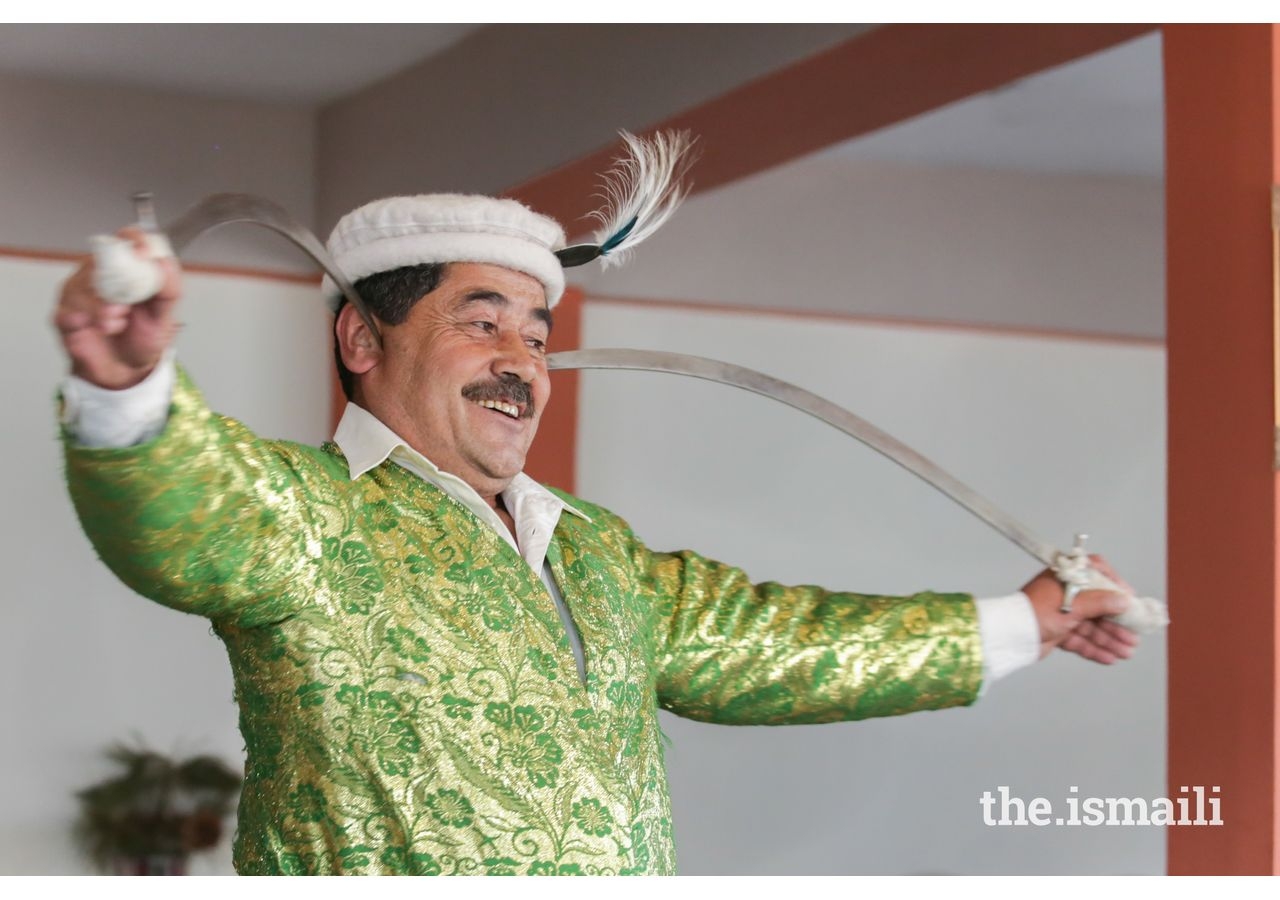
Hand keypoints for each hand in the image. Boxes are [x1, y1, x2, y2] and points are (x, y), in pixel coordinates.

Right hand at [52, 227, 180, 389]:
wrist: (127, 371)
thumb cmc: (143, 338)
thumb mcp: (165, 315)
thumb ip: (169, 289)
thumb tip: (165, 262)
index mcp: (124, 269)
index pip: (125, 239)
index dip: (133, 240)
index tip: (143, 252)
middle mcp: (98, 275)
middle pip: (98, 260)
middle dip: (116, 285)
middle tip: (126, 306)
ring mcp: (77, 292)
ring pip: (81, 285)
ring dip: (103, 308)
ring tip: (117, 324)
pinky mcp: (63, 313)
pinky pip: (68, 308)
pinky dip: (87, 319)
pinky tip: (100, 328)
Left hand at [1021, 555, 1139, 663]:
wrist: (1011, 634)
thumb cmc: (1037, 611)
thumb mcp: (1074, 605)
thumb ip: (1101, 602)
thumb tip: (1124, 599)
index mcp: (1065, 578)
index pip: (1095, 574)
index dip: (1114, 584)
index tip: (1129, 598)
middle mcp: (1064, 594)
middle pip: (1097, 606)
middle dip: (1116, 622)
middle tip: (1133, 635)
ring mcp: (1060, 614)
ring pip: (1090, 626)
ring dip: (1109, 639)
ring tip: (1127, 652)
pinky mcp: (1056, 633)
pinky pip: (1079, 640)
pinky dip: (1094, 648)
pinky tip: (1109, 658)